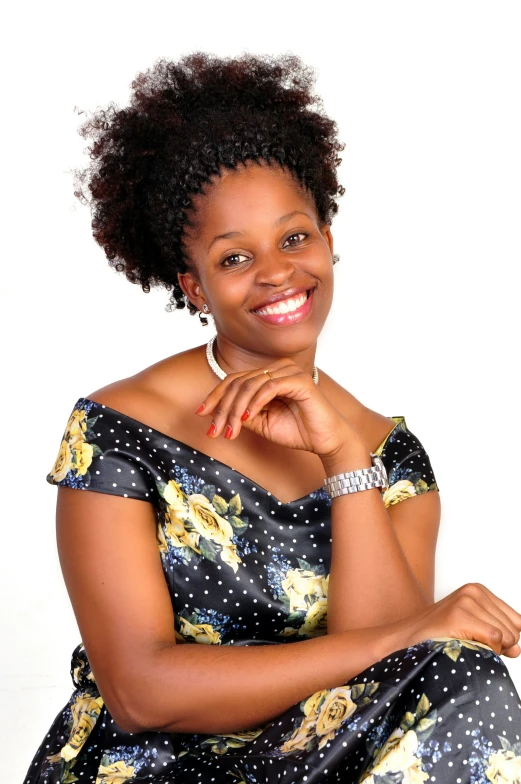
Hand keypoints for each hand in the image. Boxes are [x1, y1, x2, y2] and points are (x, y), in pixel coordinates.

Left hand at [196, 358, 364, 459]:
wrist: (325, 441)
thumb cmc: (297, 431)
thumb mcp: (261, 423)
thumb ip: (242, 413)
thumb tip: (218, 412)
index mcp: (267, 376)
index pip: (234, 380)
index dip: (215, 396)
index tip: (201, 414)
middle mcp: (277, 368)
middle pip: (238, 382)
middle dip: (223, 408)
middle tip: (215, 430)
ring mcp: (289, 372)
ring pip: (250, 384)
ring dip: (236, 409)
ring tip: (232, 430)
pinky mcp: (299, 380)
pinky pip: (270, 387)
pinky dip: (255, 402)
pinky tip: (248, 418)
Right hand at [393, 583, 520, 657]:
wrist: (406, 640)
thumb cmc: (438, 636)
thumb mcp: (474, 631)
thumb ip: (500, 636)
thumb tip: (517, 649)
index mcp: (478, 591)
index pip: (517, 621)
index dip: (508, 640)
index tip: (487, 644)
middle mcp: (474, 591)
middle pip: (514, 629)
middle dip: (500, 646)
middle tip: (472, 645)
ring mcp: (466, 601)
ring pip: (507, 636)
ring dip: (490, 649)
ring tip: (465, 644)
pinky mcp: (460, 615)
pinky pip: (495, 639)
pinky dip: (485, 651)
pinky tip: (464, 646)